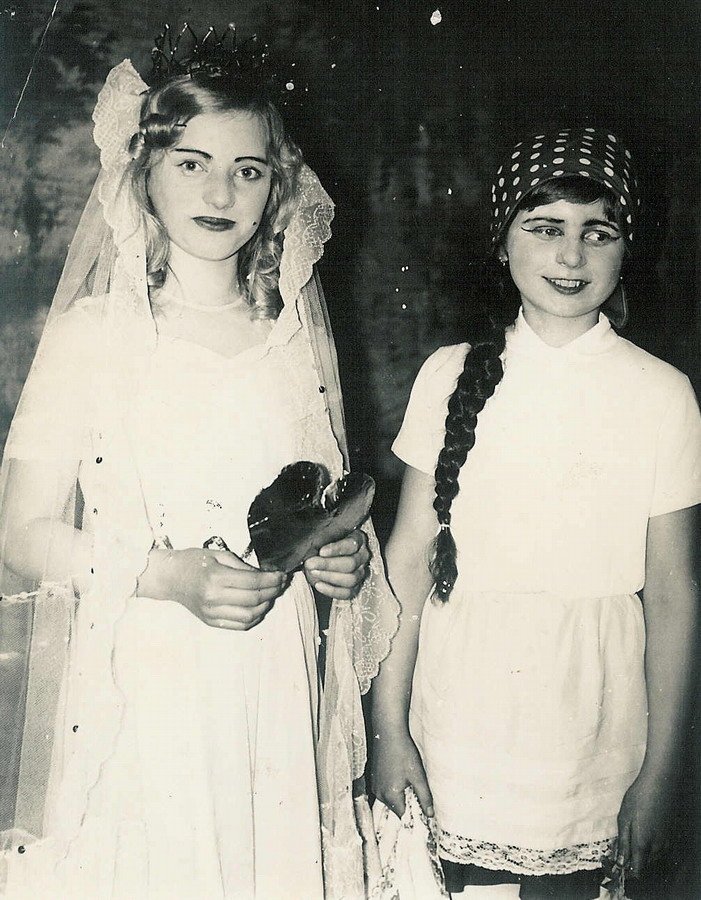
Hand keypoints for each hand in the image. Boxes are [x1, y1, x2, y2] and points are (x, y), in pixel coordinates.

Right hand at [143, 547, 286, 629]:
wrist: (169, 577)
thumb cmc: (193, 562)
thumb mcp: (218, 555)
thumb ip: (242, 566)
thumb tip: (265, 575)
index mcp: (216, 578)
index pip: (253, 582)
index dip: (272, 579)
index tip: (282, 575)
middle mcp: (214, 598)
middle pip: (254, 599)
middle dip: (273, 591)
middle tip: (281, 583)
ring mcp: (212, 613)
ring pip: (250, 616)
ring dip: (265, 606)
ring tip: (270, 594)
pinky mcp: (211, 622)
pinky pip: (240, 625)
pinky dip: (254, 618)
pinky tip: (258, 607)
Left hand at [303, 528, 369, 599]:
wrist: (318, 560)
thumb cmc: (321, 544)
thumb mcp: (322, 537)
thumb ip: (322, 537)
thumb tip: (315, 541)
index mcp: (358, 539)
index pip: (352, 544)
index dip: (337, 549)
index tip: (321, 551)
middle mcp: (363, 556)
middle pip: (351, 563)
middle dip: (328, 564)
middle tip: (311, 563)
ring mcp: (360, 573)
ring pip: (351, 579)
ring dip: (329, 577)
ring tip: (312, 572)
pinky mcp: (354, 588)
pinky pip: (347, 593)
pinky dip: (331, 590)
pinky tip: (318, 584)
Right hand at [370, 725, 433, 818]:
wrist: (387, 733)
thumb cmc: (404, 753)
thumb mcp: (418, 776)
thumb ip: (424, 797)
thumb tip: (430, 814)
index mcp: (390, 795)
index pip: (403, 815)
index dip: (414, 811)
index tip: (421, 805)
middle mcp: (379, 793)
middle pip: (395, 807)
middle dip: (406, 802)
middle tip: (416, 788)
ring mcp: (374, 784)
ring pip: (389, 798)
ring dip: (399, 794)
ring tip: (407, 778)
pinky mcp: (373, 776)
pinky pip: (384, 789)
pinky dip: (392, 786)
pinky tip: (399, 772)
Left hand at [615, 769, 671, 877]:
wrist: (660, 783)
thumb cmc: (638, 798)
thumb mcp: (624, 819)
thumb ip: (623, 843)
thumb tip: (620, 862)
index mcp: (643, 845)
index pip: (637, 871)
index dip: (628, 870)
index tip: (620, 862)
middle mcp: (658, 848)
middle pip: (645, 865)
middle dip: (634, 860)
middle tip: (623, 844)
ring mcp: (667, 842)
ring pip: (654, 857)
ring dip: (644, 853)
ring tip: (634, 834)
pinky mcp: (672, 835)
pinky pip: (662, 848)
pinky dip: (653, 845)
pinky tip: (646, 830)